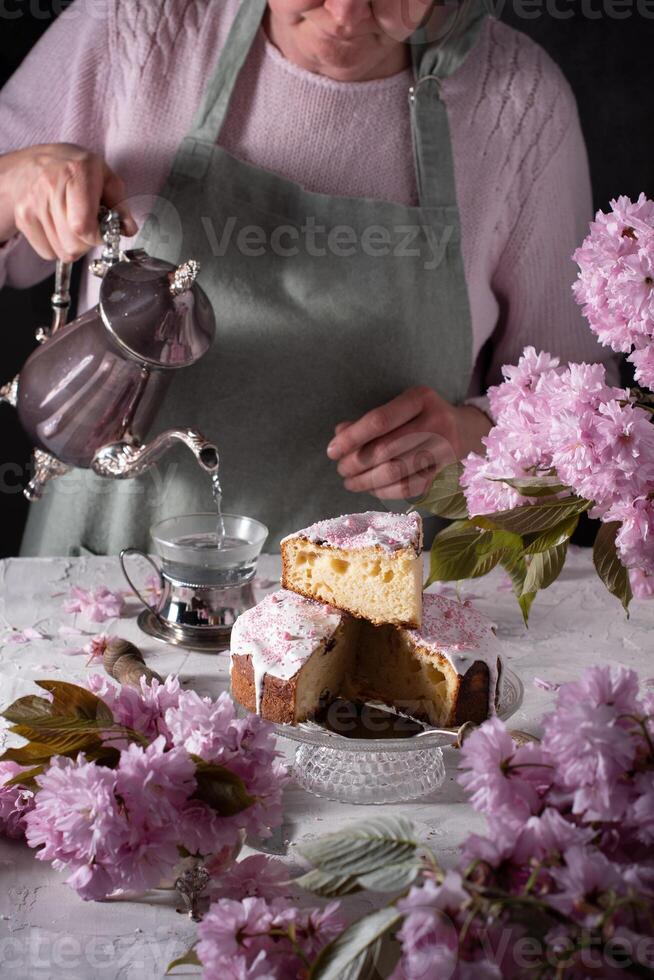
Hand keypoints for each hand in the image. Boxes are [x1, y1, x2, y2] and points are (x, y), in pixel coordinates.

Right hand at [0, 143, 136, 260]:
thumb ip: (119, 203)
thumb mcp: (102, 175)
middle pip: (74, 245)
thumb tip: (128, 229)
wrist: (27, 165)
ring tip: (71, 223)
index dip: (97, 236)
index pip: (83, 227)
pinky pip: (48, 252)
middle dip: (87, 242)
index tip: (102, 231)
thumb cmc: (70, 169)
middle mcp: (50, 186)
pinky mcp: (22, 219)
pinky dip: (57, 246)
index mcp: (76, 171)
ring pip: (62, 252)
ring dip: (73, 245)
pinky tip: (57, 226)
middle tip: (88, 226)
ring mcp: (32, 204)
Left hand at [327, 385, 491, 499]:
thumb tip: (340, 434)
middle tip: (341, 469)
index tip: (332, 450)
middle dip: (355, 463)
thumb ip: (371, 421)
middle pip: (384, 449)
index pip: (378, 421)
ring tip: (350, 482)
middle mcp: (437, 422)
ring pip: (395, 472)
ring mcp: (445, 450)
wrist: (470, 432)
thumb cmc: (425, 418)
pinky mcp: (447, 473)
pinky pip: (409, 488)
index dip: (350, 438)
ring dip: (366, 481)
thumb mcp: (402, 408)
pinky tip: (371, 488)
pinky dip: (384, 491)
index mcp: (421, 398)